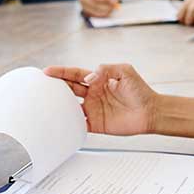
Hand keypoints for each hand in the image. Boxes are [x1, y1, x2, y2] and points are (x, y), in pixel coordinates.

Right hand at [43, 64, 157, 135]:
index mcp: (97, 80)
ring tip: (47, 104)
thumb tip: (90, 78)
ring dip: (59, 105)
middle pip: (69, 89)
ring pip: (70, 107)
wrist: (150, 111)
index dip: (61, 72)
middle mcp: (92, 94)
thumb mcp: (125, 71)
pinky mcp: (96, 124)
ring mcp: (93, 109)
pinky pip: (79, 124)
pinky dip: (69, 124)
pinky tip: (60, 123)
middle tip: (43, 86)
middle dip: (56, 86)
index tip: (47, 71)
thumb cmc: (140, 90)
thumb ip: (107, 69)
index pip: (75, 74)